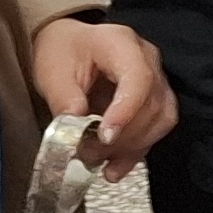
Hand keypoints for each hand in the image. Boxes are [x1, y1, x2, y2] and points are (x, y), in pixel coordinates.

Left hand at [31, 18, 174, 178]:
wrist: (70, 46)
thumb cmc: (62, 52)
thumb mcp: (52, 70)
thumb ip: (63, 97)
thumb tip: (74, 127)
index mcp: (121, 44)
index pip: (138, 78)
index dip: (126, 111)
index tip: (105, 136)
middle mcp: (148, 60)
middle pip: (152, 104)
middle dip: (123, 136)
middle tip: (88, 152)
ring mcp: (156, 80)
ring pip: (160, 119)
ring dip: (131, 147)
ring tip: (97, 160)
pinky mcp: (154, 101)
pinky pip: (155, 130)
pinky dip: (135, 152)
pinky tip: (113, 169)